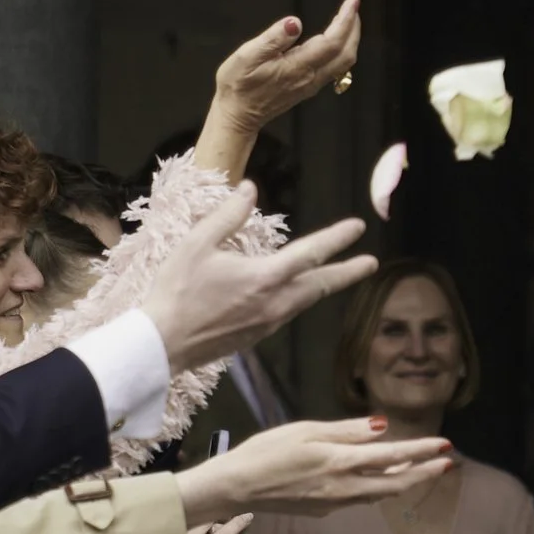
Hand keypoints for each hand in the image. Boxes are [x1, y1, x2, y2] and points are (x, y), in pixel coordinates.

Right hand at [139, 189, 379, 379]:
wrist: (162, 344)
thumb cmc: (175, 291)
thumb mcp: (196, 244)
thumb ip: (228, 215)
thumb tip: (250, 189)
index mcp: (264, 278)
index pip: (311, 253)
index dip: (336, 238)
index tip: (358, 227)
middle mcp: (275, 303)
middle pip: (321, 285)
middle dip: (348, 272)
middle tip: (371, 263)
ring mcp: (268, 323)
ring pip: (306, 300)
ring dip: (324, 285)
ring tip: (339, 275)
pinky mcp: (258, 336)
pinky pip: (288, 312)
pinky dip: (299, 298)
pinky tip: (296, 294)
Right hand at [174, 416, 451, 517]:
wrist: (237, 488)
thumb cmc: (267, 451)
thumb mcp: (306, 430)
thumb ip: (347, 431)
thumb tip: (382, 427)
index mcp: (341, 462)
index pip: (393, 457)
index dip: (422, 451)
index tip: (445, 446)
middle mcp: (345, 487)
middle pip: (396, 483)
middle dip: (425, 473)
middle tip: (448, 463)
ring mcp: (336, 503)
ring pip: (381, 494)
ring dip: (405, 483)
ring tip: (424, 471)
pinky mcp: (325, 510)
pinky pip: (361, 498)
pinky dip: (380, 488)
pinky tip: (384, 481)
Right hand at [195, 0, 361, 178]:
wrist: (238, 114)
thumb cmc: (238, 85)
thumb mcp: (247, 56)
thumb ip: (273, 39)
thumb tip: (295, 22)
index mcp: (297, 67)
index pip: (332, 42)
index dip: (345, 21)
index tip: (352, 2)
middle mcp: (310, 77)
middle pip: (346, 54)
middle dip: (353, 28)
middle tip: (353, 6)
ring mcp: (311, 84)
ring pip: (343, 62)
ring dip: (350, 39)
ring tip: (348, 19)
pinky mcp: (308, 87)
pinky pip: (335, 68)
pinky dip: (341, 50)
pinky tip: (335, 40)